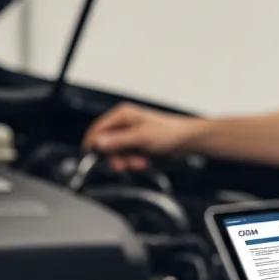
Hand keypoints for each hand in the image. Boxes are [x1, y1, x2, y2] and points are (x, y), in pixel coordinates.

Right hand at [82, 102, 203, 171]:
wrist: (187, 141)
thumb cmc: (169, 133)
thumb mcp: (141, 137)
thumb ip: (119, 141)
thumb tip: (99, 143)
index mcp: (123, 115)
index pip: (98, 128)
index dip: (93, 143)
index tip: (91, 157)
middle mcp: (124, 124)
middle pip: (106, 144)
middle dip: (115, 156)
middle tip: (124, 164)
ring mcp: (130, 136)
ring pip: (116, 153)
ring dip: (126, 161)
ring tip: (140, 162)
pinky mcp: (137, 146)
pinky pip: (127, 157)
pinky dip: (133, 163)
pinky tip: (144, 162)